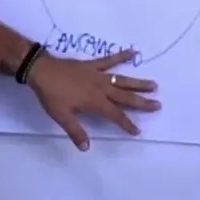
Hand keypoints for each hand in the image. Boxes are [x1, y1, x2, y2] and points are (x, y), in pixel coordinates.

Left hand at [27, 48, 160, 150]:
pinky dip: (121, 56)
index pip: (115, 116)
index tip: (137, 131)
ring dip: (138, 83)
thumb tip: (86, 148)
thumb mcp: (62, 116)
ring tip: (154, 85)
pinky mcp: (92, 65)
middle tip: (158, 105)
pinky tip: (133, 52)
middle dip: (141, 103)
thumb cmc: (51, 95)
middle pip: (125, 97)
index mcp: (95, 102)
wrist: (41, 70)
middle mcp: (101, 88)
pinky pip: (109, 60)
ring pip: (123, 80)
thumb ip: (76, 132)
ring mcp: (98, 75)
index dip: (126, 124)